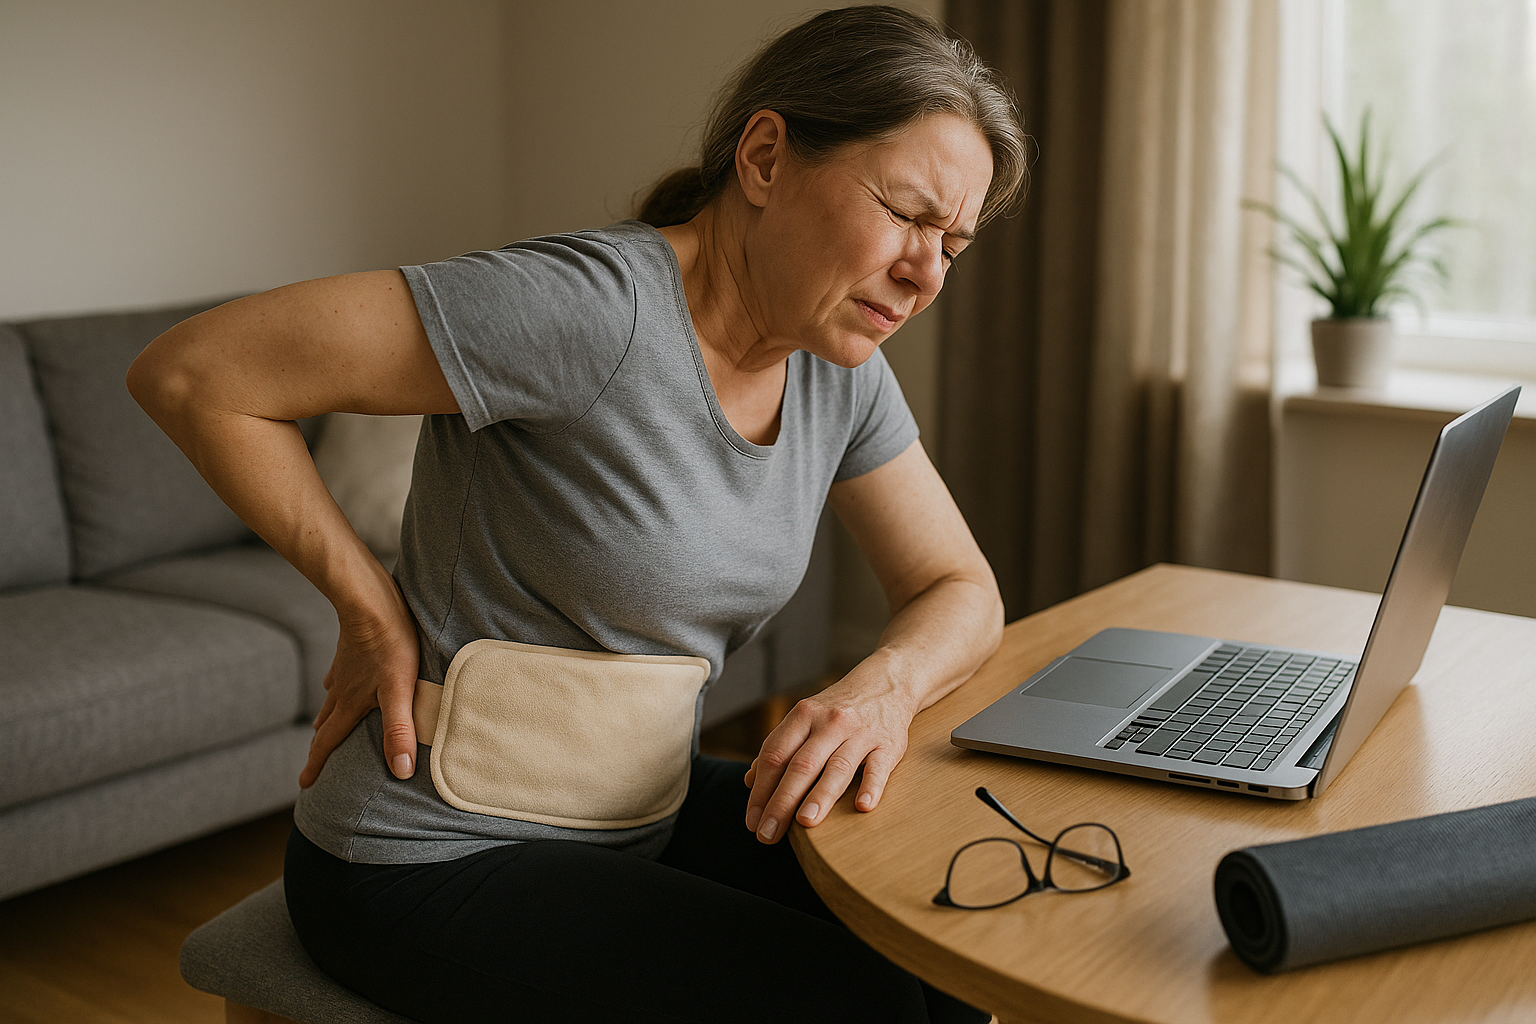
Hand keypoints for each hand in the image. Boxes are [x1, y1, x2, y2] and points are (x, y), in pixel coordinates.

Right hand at [299, 573, 420, 787]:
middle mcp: (342, 689)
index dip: (317, 765)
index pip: (328, 742)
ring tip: (319, 728)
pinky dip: (335, 686)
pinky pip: (339, 674)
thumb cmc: (390, 644)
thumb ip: (399, 730)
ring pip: (331, 700)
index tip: (304, 785)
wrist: (370, 600)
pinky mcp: (351, 649)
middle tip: (311, 762)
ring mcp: (344, 668)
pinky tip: (336, 682)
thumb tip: (399, 771)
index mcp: (350, 704)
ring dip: (326, 718)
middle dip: (319, 745)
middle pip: (326, 724)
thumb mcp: (399, 691)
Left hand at [742, 658, 916, 843]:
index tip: (752, 821)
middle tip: (768, 834)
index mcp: (803, 716)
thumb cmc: (838, 710)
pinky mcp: (888, 744)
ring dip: (820, 795)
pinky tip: (862, 806)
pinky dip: (871, 786)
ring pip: (837, 767)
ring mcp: (860, 732)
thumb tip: (751, 781)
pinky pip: (879, 766)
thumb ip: (779, 748)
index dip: (761, 790)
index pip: (775, 754)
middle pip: (801, 764)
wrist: (886, 683)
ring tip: (805, 823)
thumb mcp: (805, 719)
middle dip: (782, 802)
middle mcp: (830, 722)